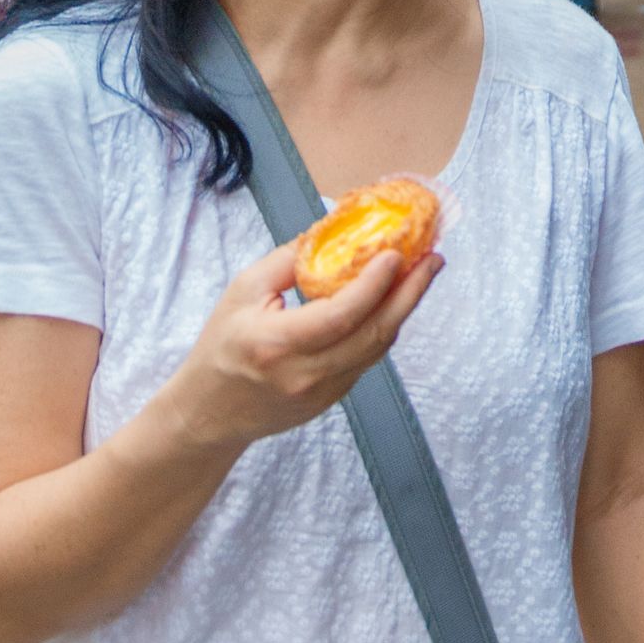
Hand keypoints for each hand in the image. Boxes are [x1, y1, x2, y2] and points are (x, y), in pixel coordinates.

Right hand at [164, 234, 440, 459]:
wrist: (210, 412)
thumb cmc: (221, 346)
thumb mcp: (242, 292)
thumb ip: (288, 261)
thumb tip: (333, 230)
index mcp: (276, 343)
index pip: (338, 315)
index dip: (373, 285)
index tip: (395, 253)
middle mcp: (304, 373)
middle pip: (372, 334)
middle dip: (409, 294)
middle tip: (433, 259)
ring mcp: (322, 393)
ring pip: (376, 348)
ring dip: (404, 308)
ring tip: (423, 273)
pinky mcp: (332, 400)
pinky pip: (367, 359)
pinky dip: (384, 327)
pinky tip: (395, 301)